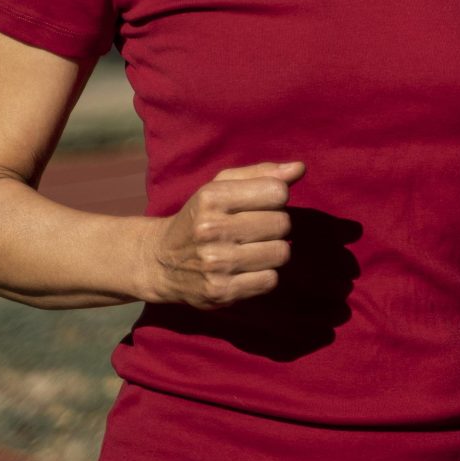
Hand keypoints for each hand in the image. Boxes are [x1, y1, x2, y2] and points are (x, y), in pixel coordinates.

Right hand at [144, 161, 302, 307]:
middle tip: (254, 229)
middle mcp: (212, 229)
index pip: (277, 192)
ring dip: (272, 251)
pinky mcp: (221, 292)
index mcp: (212, 197)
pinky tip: (246, 269)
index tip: (260, 204)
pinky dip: (264, 275)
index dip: (276, 198)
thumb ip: (260, 174)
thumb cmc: (199, 218)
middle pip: (283, 223)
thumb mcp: (219, 186)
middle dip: (275, 225)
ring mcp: (216, 263)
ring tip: (251, 249)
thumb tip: (300, 169)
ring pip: (281, 253)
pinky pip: (270, 280)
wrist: (159, 262)